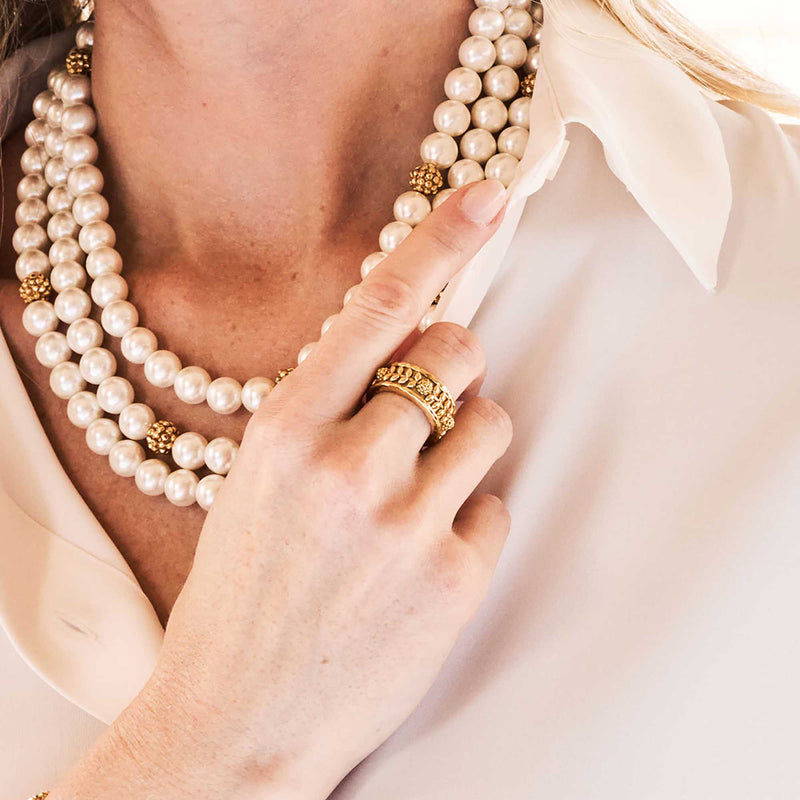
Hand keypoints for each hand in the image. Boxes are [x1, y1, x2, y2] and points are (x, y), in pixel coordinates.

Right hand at [50, 179, 512, 799]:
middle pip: (457, 354)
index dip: (439, 241)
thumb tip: (408, 351)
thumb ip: (329, 409)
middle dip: (454, 367)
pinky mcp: (455, 578)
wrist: (239, 717)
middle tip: (427, 406)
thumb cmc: (245, 592)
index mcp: (286, 430)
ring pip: (490, 424)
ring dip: (468, 441)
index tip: (486, 198)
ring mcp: (407, 523)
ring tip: (420, 491)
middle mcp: (348, 466)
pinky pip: (495, 506)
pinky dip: (469, 518)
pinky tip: (422, 557)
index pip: (379, 307)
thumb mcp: (260, 480)